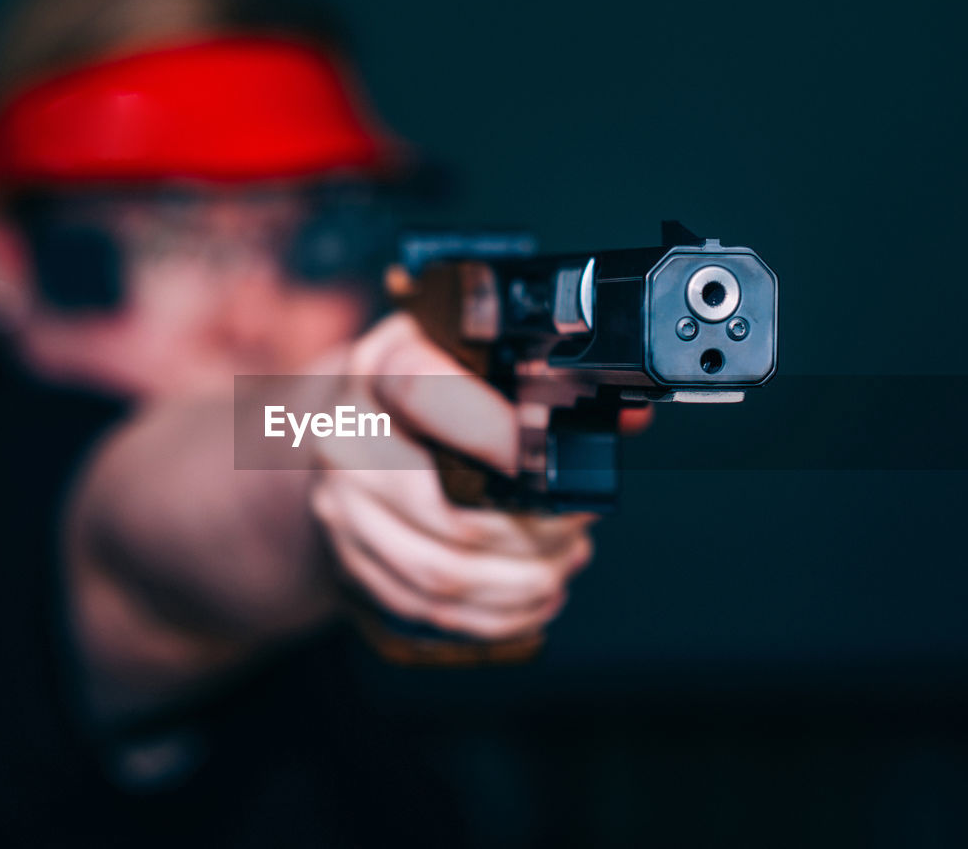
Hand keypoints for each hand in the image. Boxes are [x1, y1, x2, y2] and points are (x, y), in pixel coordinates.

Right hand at [311, 314, 597, 640]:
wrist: (348, 420)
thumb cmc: (422, 383)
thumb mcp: (468, 352)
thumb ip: (543, 377)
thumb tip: (626, 419)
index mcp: (379, 368)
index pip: (423, 393)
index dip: (494, 433)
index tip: (553, 465)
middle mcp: (346, 439)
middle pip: (445, 513)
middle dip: (533, 535)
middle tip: (578, 529)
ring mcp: (341, 506)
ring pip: (439, 573)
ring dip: (517, 583)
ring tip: (561, 566)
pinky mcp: (348, 558)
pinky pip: (423, 608)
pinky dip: (490, 615)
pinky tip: (530, 601)